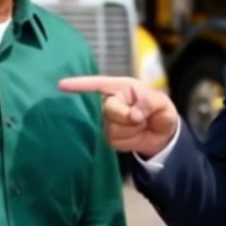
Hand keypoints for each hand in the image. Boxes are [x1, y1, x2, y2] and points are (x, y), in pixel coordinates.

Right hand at [58, 75, 178, 157]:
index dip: (79, 85)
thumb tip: (134, 113)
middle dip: (125, 116)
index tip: (62, 85)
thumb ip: (149, 102)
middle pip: (107, 109)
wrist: (163, 137)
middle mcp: (111, 101)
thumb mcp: (162, 103)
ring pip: (111, 127)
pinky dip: (128, 140)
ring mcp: (107, 121)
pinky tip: (135, 135)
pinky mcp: (108, 137)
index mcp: (121, 88)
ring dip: (130, 130)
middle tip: (141, 118)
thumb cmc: (161, 112)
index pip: (97, 84)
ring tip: (141, 125)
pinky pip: (114, 140)